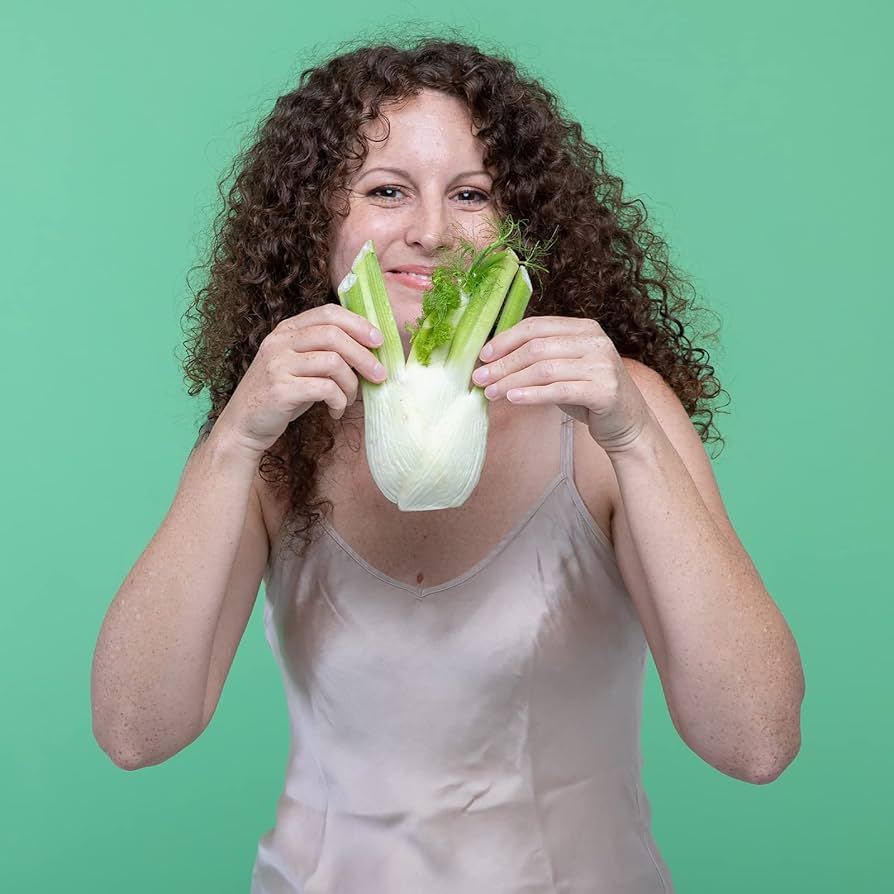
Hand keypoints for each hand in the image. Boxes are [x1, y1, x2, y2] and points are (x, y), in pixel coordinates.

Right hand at [214, 304, 387, 455]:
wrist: (244, 425)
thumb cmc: (282, 395)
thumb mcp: (300, 365)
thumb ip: (325, 351)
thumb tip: (370, 350)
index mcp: (287, 330)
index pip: (329, 313)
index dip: (358, 324)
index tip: (379, 341)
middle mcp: (280, 341)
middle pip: (335, 335)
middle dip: (364, 356)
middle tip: (379, 375)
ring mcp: (278, 364)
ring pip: (333, 362)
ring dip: (351, 384)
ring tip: (348, 399)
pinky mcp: (280, 389)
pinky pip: (325, 389)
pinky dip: (339, 401)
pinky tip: (335, 411)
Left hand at [471, 316, 653, 454]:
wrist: (627, 423)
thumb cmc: (588, 394)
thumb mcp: (564, 368)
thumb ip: (538, 357)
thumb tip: (492, 361)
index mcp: (584, 328)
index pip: (536, 326)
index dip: (505, 340)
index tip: (482, 356)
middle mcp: (595, 342)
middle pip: (536, 348)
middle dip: (503, 364)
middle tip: (480, 379)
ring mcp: (602, 365)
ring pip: (544, 370)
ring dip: (511, 382)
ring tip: (490, 393)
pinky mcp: (605, 391)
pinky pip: (559, 391)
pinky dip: (532, 395)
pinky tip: (512, 400)